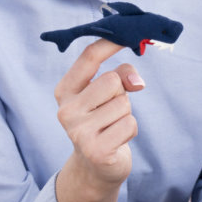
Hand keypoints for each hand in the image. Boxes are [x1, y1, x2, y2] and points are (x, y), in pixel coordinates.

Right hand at [52, 39, 145, 201]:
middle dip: (121, 93)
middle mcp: (66, 110)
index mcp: (65, 91)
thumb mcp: (108, 95)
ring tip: (112, 126)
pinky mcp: (96, 150)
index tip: (129, 33)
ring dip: (126, 114)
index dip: (111, 42)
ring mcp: (78, 132)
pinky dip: (129, 130)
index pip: (88, 57)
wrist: (96, 167)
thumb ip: (121, 76)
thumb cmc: (104, 121)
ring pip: (124, 104)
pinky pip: (129, 124)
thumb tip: (136, 82)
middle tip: (111, 110)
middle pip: (112, 81)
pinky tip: (116, 140)